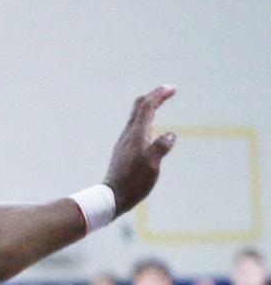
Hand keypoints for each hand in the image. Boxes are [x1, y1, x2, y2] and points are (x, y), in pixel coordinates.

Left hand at [103, 86, 176, 213]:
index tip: (172, 88)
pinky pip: (136, 126)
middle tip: (168, 90)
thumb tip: (171, 135)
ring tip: (160, 103)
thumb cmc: (133, 181)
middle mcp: (128, 134)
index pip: (147, 107)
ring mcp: (125, 141)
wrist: (113, 195)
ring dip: (148, 106)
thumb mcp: (152, 165)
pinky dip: (145, 119)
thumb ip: (161, 147)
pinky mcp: (125, 149)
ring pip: (136, 116)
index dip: (159, 95)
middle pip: (139, 107)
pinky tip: (150, 127)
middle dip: (153, 96)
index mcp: (136, 134)